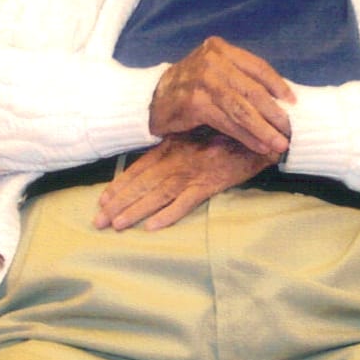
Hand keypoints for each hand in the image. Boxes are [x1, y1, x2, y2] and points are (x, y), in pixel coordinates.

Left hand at [94, 129, 276, 231]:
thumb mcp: (197, 135)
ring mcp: (193, 172)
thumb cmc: (228, 133)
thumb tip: (153, 161)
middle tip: (98, 221)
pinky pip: (186, 202)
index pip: (138, 168)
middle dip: (117, 203)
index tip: (101, 200)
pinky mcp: (211, 183)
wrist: (260, 132)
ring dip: (135, 210)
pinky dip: (169, 214)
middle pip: (141, 184)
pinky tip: (152, 227)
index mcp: (172, 147)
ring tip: (117, 225)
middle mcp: (177, 160)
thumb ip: (176, 147)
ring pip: (157, 195)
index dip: (119, 186)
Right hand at [148, 37, 294, 158]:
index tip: (293, 102)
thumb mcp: (213, 72)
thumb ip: (238, 78)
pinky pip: (227, 122)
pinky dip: (246, 136)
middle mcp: (212, 61)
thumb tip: (278, 99)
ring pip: (242, 109)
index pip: (257, 66)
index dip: (278, 85)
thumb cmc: (188, 88)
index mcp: (220, 49)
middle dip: (274, 113)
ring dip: (263, 129)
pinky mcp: (195, 103)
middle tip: (290, 130)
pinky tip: (258, 145)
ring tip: (278, 143)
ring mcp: (202, 81)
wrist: (150, 100)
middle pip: (252, 90)